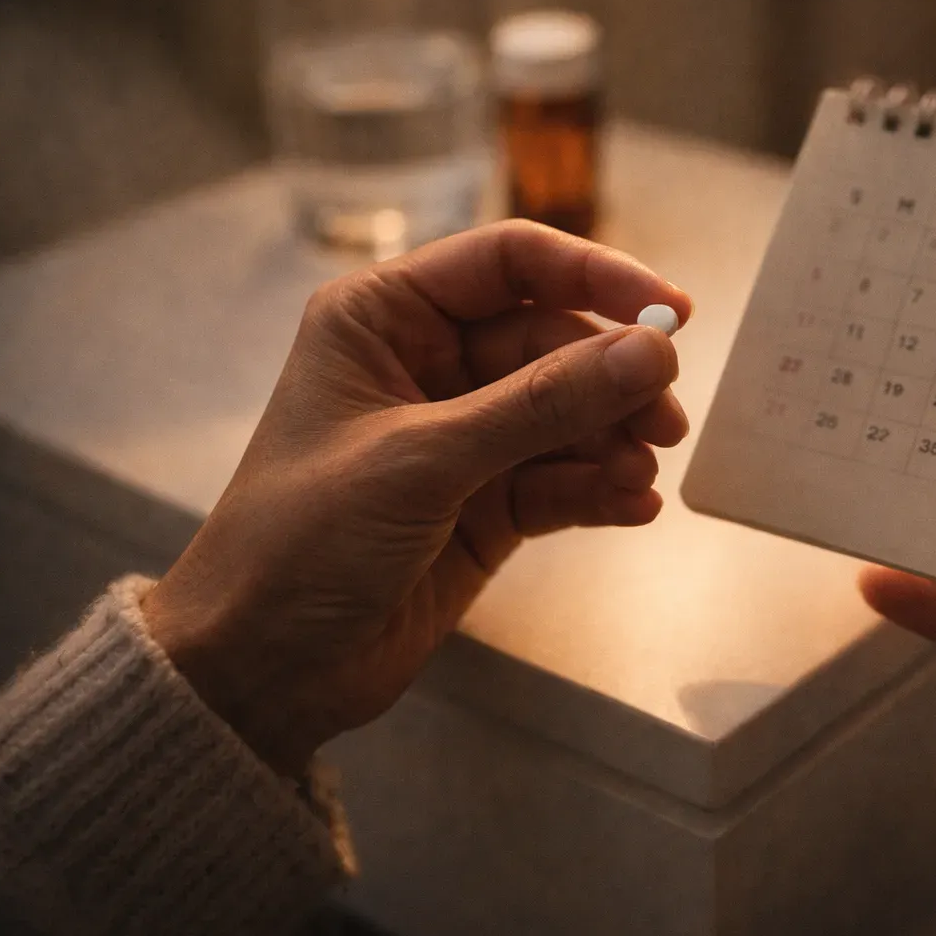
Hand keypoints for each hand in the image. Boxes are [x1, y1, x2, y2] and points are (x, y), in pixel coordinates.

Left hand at [142, 222, 692, 774]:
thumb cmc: (302, 542)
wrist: (263, 671)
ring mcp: (463, 438)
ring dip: (612, 438)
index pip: (511, 264)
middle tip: (665, 419)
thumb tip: (651, 351)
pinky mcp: (488, 505)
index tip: (672, 312)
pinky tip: (631, 505)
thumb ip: (541, 403)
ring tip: (640, 473)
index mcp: (384, 318)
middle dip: (613, 379)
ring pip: (567, 413)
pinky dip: (600, 488)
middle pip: (553, 341)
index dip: (598, 276)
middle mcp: (428, 364)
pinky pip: (563, 478)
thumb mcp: (423, 462)